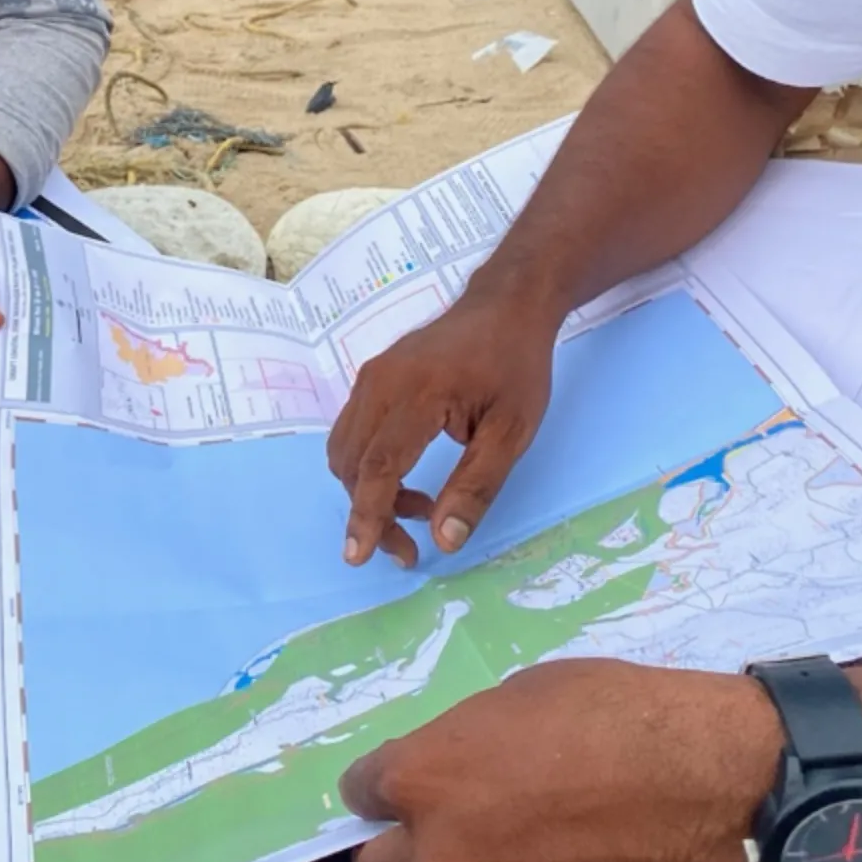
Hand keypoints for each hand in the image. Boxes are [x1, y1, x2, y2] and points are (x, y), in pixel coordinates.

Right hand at [325, 288, 557, 568]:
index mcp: (418, 393)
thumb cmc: (516, 367)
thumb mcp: (513, 431)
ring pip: (346, 451)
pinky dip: (368, 468)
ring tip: (417, 511)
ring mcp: (371, 378)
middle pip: (353, 464)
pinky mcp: (371, 379)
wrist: (504, 306)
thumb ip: (477, 486)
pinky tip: (406, 480)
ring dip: (367, 492)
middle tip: (408, 549)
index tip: (359, 556)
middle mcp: (381, 383)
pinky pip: (353, 434)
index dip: (366, 515)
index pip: (379, 466)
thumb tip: (444, 540)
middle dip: (370, 514)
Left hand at [342, 660, 778, 861]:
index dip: (384, 785)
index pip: (358, 792)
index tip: (410, 780)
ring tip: (547, 840)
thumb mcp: (522, 696)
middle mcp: (444, 856)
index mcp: (425, 779)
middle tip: (450, 825)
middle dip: (401, 850)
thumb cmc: (617, 715)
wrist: (715, 786)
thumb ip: (467, 743)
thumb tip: (456, 769)